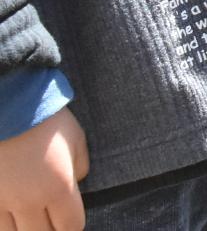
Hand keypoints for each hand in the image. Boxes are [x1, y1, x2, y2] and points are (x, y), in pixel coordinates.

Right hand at [0, 108, 88, 230]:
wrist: (7, 106)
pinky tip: (12, 214)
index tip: (69, 219)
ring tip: (31, 217)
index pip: (71, 226)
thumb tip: (76, 182)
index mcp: (58, 187)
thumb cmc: (44, 118)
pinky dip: (5, 223)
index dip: (72, 225)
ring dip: (25, 228)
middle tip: (51, 218)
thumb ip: (80, 165)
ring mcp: (3, 201)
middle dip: (50, 229)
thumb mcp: (76, 137)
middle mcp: (29, 200)